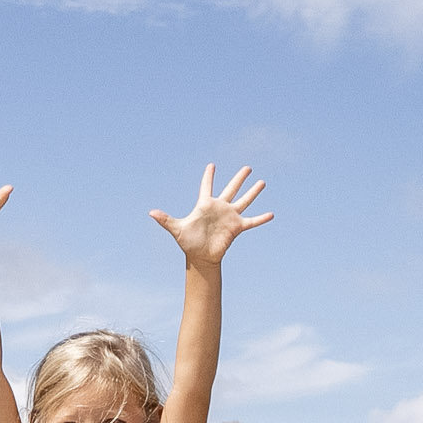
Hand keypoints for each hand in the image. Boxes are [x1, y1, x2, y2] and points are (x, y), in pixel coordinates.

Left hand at [148, 163, 271, 265]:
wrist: (200, 257)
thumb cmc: (188, 242)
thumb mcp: (177, 229)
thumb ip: (166, 219)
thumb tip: (150, 213)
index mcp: (205, 205)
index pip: (206, 186)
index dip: (209, 176)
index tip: (211, 165)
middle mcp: (220, 208)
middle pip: (231, 189)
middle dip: (239, 178)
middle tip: (247, 167)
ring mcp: (229, 217)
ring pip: (244, 201)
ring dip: (253, 192)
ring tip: (262, 182)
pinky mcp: (237, 227)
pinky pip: (252, 221)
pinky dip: (261, 218)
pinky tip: (271, 214)